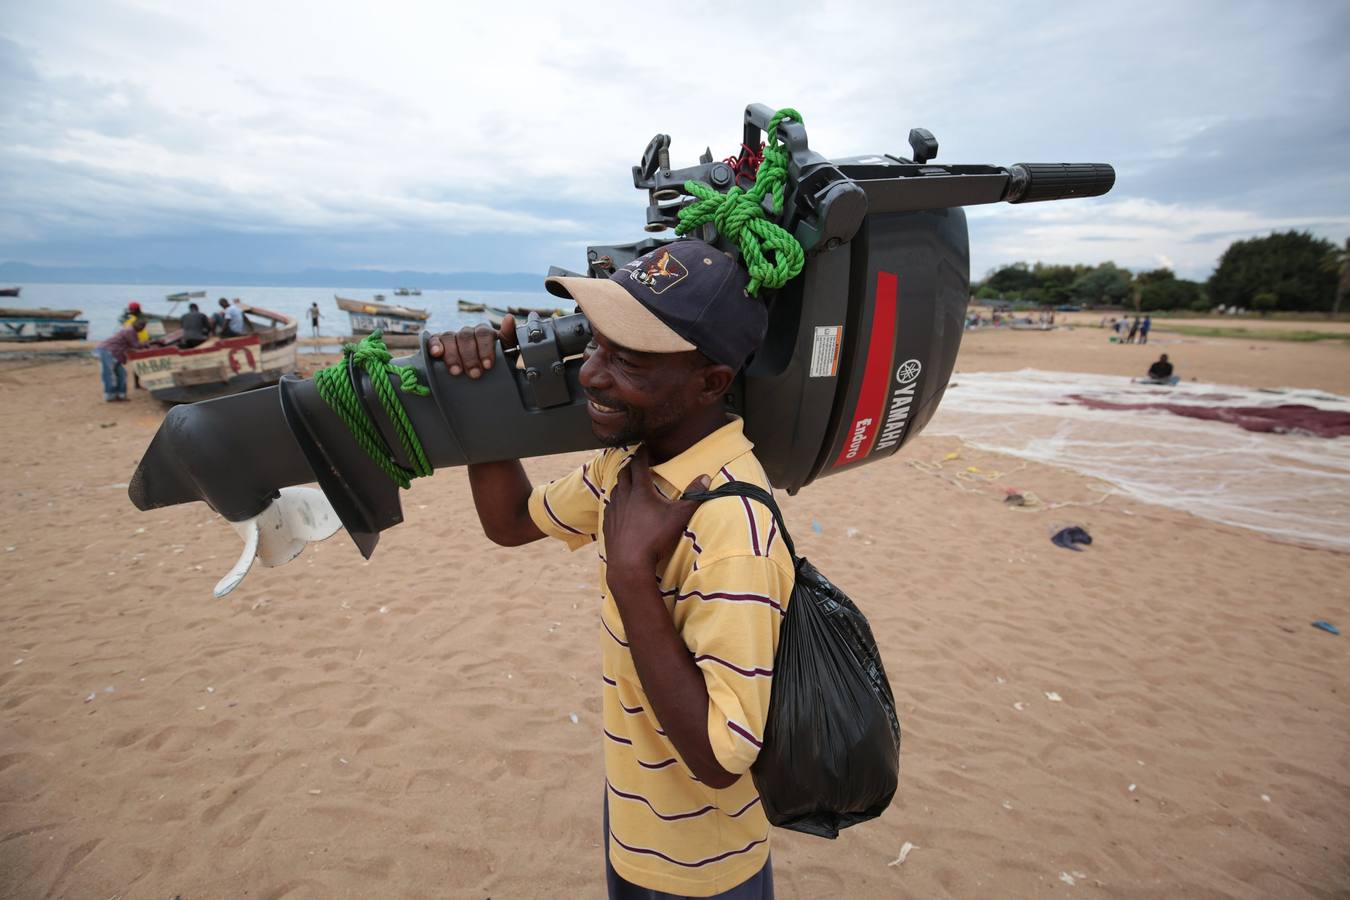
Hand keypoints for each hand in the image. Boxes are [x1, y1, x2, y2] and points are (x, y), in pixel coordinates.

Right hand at [427, 314, 516, 378]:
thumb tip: (509, 317)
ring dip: (453, 355)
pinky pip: (434, 339)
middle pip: (466, 337)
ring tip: (457, 372)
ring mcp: (453, 337)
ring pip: (450, 338)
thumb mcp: (506, 354)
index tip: (488, 365)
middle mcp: (468, 333)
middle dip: (470, 356)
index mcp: (484, 333)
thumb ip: (509, 337)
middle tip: (475, 374)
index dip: (485, 348)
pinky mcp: (438, 343)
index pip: (484, 333)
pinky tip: (436, 354)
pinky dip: (434, 345)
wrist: (479, 375)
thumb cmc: (493, 364)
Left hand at [603, 447, 710, 579]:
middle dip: (631, 465)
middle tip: (637, 462)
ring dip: (623, 482)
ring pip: (615, 488)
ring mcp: (613, 510)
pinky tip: (621, 506)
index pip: (639, 463)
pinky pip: (610, 505)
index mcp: (640, 490)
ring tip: (630, 482)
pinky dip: (616, 500)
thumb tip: (706, 477)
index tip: (645, 447)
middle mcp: (624, 496)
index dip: (642, 453)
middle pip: (624, 473)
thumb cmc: (655, 538)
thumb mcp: (679, 516)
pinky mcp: (607, 523)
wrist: (629, 563)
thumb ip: (694, 496)